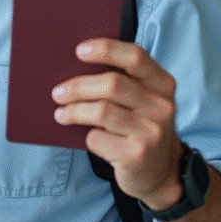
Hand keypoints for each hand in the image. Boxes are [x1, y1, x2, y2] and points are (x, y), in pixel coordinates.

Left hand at [52, 38, 183, 209]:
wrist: (161, 172)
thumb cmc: (140, 127)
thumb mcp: (142, 101)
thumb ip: (122, 82)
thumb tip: (74, 68)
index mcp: (162, 83)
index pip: (135, 56)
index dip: (106, 49)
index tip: (79, 51)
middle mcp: (161, 106)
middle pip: (112, 84)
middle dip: (79, 86)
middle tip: (58, 92)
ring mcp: (152, 132)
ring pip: (101, 112)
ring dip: (74, 111)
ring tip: (60, 113)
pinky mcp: (137, 156)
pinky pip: (98, 139)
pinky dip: (87, 137)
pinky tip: (85, 136)